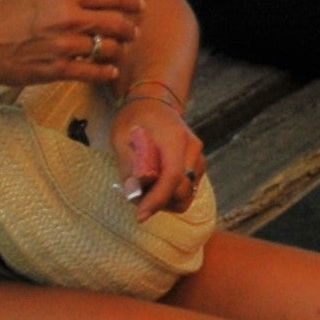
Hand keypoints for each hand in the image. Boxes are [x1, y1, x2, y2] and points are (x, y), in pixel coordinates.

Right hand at [0, 0, 147, 88]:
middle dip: (130, 27)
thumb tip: (98, 1)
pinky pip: (92, 71)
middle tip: (134, 30)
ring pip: (108, 48)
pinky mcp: (57, 70)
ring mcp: (64, 45)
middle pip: (117, 22)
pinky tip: (109, 70)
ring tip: (119, 49)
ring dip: (118, 49)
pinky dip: (105, 71)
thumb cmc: (3, 17)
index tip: (139, 5)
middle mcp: (68, 17)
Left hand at [111, 95, 205, 219]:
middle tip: (135, 196)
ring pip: (187, 194)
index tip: (140, 216)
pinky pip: (187, 190)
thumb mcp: (121, 138)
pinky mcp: (197, 166)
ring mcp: (198, 157)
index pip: (172, 175)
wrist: (154, 104)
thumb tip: (134, 194)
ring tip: (144, 190)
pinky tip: (154, 186)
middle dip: (158, 201)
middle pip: (182, 190)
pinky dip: (170, 196)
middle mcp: (192, 148)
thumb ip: (129, 166)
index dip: (157, 199)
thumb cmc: (135, 120)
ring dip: (165, 201)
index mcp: (174, 138)